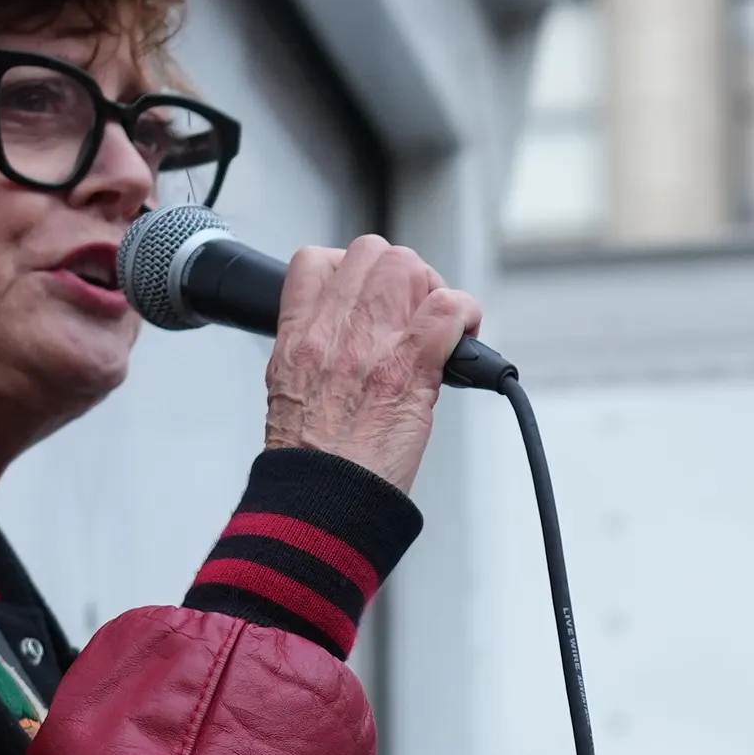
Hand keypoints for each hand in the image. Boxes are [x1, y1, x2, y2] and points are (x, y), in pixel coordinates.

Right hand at [254, 235, 480, 490]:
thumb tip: (342, 346)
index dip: (350, 269)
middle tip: (410, 314)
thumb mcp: (288, 394)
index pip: (313, 262)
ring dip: (431, 290)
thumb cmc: (312, 465)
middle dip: (400, 276)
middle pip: (371, 253)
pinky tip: (463, 338)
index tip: (369, 296)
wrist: (322, 501)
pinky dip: (465, 315)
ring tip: (436, 327)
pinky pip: (449, 308)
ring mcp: (372, 343)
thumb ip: (313, 358)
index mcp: (299, 338)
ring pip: (408, 266)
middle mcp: (332, 331)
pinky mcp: (412, 366)